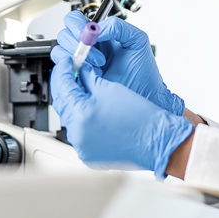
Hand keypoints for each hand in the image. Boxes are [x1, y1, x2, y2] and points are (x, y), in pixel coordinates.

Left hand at [50, 51, 192, 178]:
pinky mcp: (88, 155)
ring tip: (85, 93)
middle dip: (66, 86)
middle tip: (74, 74)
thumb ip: (88, 78)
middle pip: (62, 102)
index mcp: (81, 113)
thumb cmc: (140, 117)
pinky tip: (91, 111)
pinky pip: (78, 133)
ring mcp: (82, 147)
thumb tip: (78, 70)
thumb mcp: (110, 88)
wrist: (156, 141)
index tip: (69, 62)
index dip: (64, 69)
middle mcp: (77, 133)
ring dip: (73, 104)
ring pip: (69, 118)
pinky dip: (81, 120)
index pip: (62, 84)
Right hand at [53, 10, 184, 115]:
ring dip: (76, 57)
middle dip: (77, 43)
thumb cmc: (143, 72)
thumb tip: (95, 29)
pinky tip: (89, 75)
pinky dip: (71, 70)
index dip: (76, 25)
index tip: (86, 34)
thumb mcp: (136, 40)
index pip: (75, 20)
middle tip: (95, 53)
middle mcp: (87, 47)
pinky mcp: (78, 80)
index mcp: (99, 34)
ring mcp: (81, 64)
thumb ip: (118, 26)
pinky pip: (62, 71)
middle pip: (64, 34)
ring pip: (60, 52)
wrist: (145, 96)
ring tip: (98, 66)